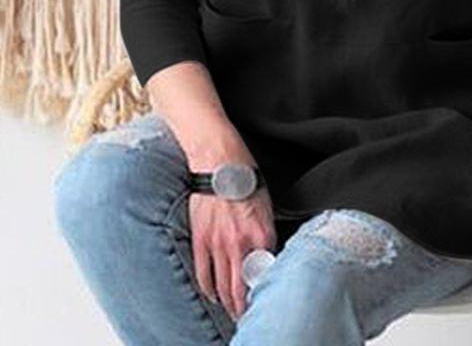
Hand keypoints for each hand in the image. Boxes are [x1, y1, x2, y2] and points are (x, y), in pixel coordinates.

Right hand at [189, 185, 277, 321]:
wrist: (219, 161)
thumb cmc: (246, 178)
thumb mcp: (267, 206)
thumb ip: (266, 233)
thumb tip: (266, 254)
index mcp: (262, 233)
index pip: (265, 273)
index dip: (265, 290)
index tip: (266, 298)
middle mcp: (240, 242)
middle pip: (242, 287)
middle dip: (245, 306)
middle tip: (248, 313)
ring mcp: (218, 243)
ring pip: (222, 286)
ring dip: (228, 303)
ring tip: (233, 310)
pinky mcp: (200, 239)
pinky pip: (203, 274)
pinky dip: (209, 290)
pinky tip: (214, 295)